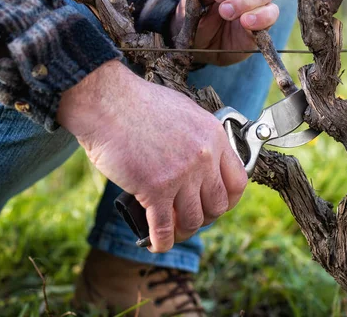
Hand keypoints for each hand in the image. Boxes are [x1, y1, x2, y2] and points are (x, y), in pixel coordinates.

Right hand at [57, 60, 246, 252]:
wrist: (109, 102)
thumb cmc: (139, 103)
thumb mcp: (184, 111)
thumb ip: (198, 136)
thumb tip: (203, 157)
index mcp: (213, 136)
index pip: (237, 181)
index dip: (228, 200)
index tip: (216, 205)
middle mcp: (203, 157)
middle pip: (217, 205)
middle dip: (204, 217)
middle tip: (189, 216)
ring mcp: (181, 174)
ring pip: (192, 220)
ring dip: (182, 231)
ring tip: (171, 230)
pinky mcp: (155, 189)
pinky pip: (164, 228)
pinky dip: (160, 242)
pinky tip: (153, 243)